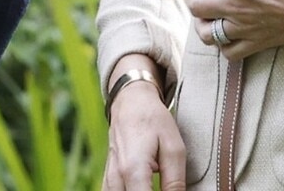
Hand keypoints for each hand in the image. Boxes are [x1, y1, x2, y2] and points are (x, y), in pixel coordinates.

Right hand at [103, 58, 185, 190]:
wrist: (130, 101)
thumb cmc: (154, 121)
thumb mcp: (174, 148)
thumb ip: (175, 181)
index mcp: (133, 170)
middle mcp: (116, 177)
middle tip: (162, 188)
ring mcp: (109, 177)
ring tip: (151, 187)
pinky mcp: (108, 177)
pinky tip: (139, 189)